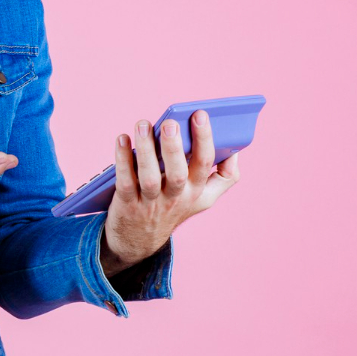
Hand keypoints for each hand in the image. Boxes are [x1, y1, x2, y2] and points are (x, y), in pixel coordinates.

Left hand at [101, 110, 241, 272]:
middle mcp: (177, 198)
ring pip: (150, 177)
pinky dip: (122, 160)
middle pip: (179, 173)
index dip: (207, 140)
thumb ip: (222, 176)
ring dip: (146, 149)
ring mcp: (151, 203)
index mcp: (198, 192)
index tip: (200, 114)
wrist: (140, 240)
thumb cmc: (173, 206)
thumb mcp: (202, 198)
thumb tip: (234, 148)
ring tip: (143, 124)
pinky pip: (125, 182)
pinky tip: (122, 140)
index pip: (208, 166)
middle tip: (170, 123)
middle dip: (175, 147)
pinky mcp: (128, 205)